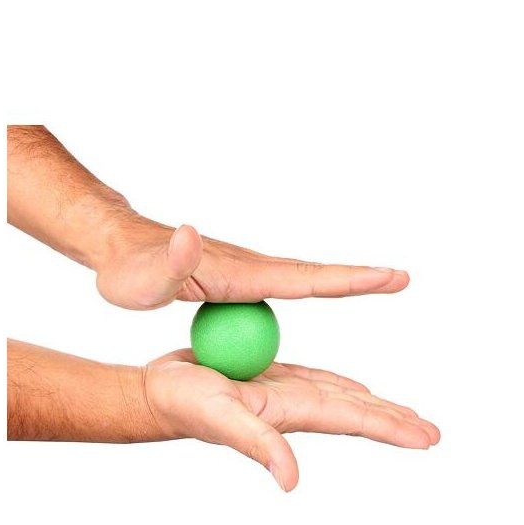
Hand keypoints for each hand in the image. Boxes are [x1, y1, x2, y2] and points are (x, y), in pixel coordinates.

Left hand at [96, 219, 409, 309]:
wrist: (120, 247)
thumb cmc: (130, 271)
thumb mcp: (145, 276)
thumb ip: (171, 260)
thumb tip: (190, 232)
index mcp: (242, 275)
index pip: (304, 280)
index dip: (347, 281)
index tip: (388, 276)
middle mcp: (252, 268)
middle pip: (315, 275)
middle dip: (360, 277)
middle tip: (403, 277)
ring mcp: (247, 271)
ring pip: (303, 278)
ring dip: (344, 280)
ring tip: (382, 281)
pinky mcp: (239, 278)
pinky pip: (284, 286)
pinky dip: (315, 286)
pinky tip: (324, 291)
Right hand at [143, 349, 439, 490]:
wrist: (157, 395)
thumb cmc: (184, 406)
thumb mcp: (223, 420)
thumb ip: (259, 447)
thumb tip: (291, 482)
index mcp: (293, 412)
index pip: (354, 420)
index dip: (392, 428)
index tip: (429, 439)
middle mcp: (295, 407)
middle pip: (356, 414)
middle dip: (395, 423)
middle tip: (432, 435)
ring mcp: (283, 394)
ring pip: (340, 398)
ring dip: (374, 407)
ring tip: (404, 416)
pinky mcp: (269, 379)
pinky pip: (315, 381)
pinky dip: (341, 385)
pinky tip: (352, 389)